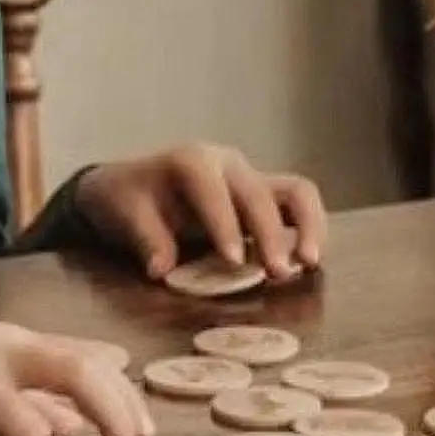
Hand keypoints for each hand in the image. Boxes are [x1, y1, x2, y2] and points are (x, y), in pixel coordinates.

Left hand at [76, 144, 324, 282]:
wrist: (129, 183)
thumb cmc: (126, 197)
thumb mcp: (124, 213)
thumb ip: (146, 239)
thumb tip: (163, 270)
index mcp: (192, 162)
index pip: (215, 192)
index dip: (226, 226)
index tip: (233, 262)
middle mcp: (229, 164)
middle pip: (262, 193)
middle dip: (273, 234)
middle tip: (278, 273)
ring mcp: (251, 178)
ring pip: (297, 190)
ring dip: (309, 226)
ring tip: (310, 264)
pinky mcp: (263, 196)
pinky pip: (297, 205)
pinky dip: (308, 230)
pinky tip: (308, 261)